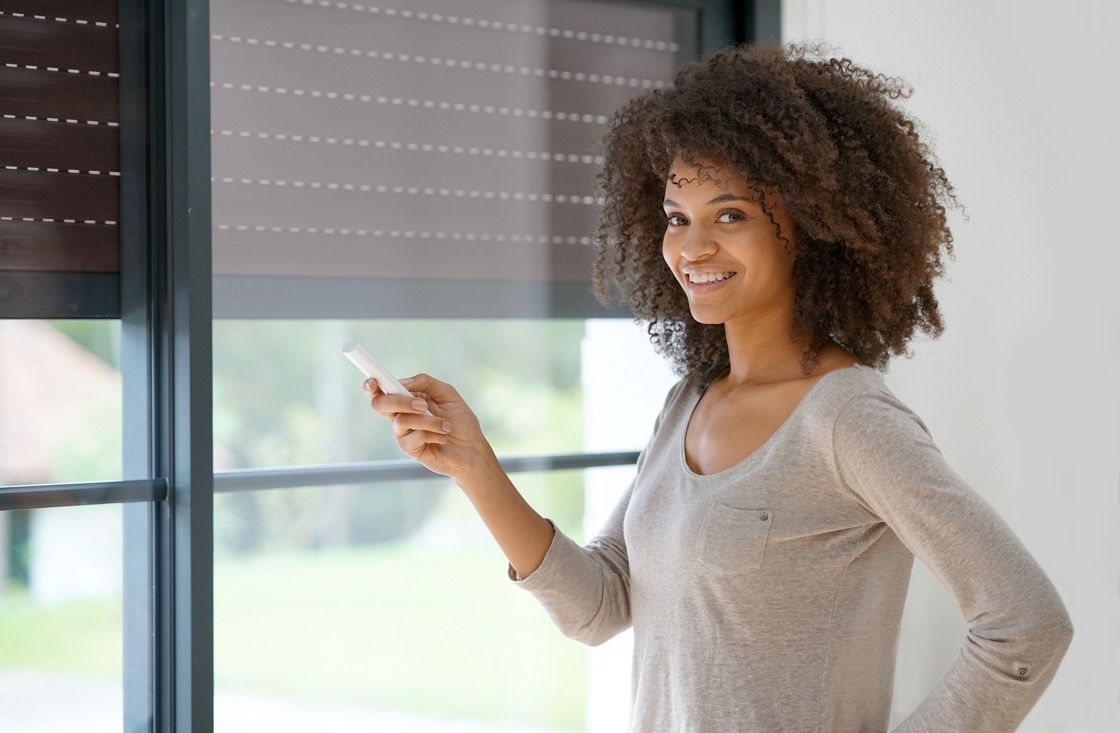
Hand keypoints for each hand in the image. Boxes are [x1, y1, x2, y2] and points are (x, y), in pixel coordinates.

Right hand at [365, 373, 496, 478]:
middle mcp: (401, 416)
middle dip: (399, 401)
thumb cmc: (461, 422)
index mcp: (407, 400)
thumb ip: (425, 383)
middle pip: (380, 404)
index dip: (371, 385)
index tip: (372, 381)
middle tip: (423, 405)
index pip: (381, 391)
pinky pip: (413, 436)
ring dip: (429, 421)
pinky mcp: (409, 449)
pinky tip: (442, 438)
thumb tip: (404, 382)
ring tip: (446, 426)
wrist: (472, 449)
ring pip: (402, 420)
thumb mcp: (447, 394)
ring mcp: (403, 433)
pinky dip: (432, 434)